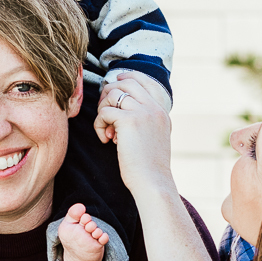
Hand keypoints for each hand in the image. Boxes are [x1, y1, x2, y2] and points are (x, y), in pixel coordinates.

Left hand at [94, 74, 173, 199]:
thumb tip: (117, 110)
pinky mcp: (129, 121)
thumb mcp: (152, 138)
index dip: (127, 77)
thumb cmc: (148, 167)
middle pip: (126, 83)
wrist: (153, 183)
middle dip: (109, 94)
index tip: (115, 81)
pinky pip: (105, 112)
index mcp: (162, 111)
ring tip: (107, 131)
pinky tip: (106, 140)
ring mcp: (143, 112)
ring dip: (103, 110)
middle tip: (104, 114)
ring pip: (113, 94)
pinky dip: (99, 124)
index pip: (145, 81)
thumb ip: (143, 122)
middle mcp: (154, 108)